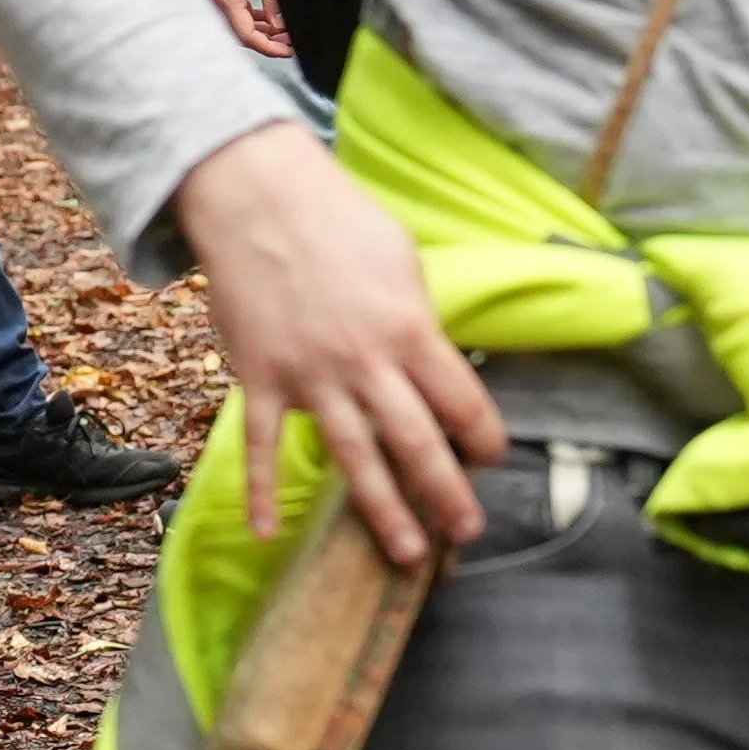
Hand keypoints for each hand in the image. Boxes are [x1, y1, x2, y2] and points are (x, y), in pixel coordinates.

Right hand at [176, 118, 498, 568]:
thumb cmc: (337, 221)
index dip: (483, 437)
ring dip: (382, 509)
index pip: (461, 400)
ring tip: (407, 551)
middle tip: (467, 530)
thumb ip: (418, 319)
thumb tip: (433, 364)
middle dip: (447, 492)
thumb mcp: (402, 260)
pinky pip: (260, 445)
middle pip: (416, 441)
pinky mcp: (261, 378)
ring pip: (353, 456)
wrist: (257, 198)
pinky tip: (268, 534)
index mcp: (409, 329)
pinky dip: (262, 491)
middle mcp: (364, 361)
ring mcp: (309, 376)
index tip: (491, 460)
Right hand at [196, 0, 293, 59]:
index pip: (246, 34)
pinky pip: (235, 12)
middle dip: (266, 41)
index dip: (268, 47)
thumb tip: (279, 25)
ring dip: (261, 31)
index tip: (287, 51)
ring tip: (285, 33)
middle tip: (291, 44)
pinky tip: (271, 19)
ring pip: (238, 24)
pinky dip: (253, 19)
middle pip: (240, 33)